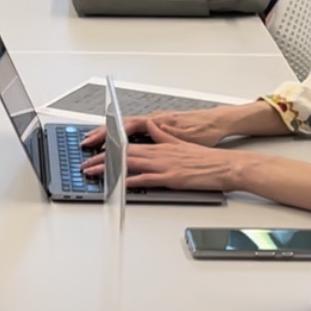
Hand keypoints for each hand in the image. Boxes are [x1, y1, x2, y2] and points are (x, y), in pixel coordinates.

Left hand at [80, 120, 236, 193]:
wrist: (225, 166)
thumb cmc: (206, 158)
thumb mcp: (181, 143)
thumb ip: (163, 135)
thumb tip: (150, 127)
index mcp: (161, 145)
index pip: (129, 143)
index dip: (110, 146)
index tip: (95, 149)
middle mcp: (159, 153)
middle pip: (124, 153)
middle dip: (102, 158)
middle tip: (85, 163)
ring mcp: (164, 165)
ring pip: (130, 164)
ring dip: (109, 168)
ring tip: (92, 172)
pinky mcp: (171, 178)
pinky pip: (147, 179)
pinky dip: (131, 180)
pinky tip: (119, 183)